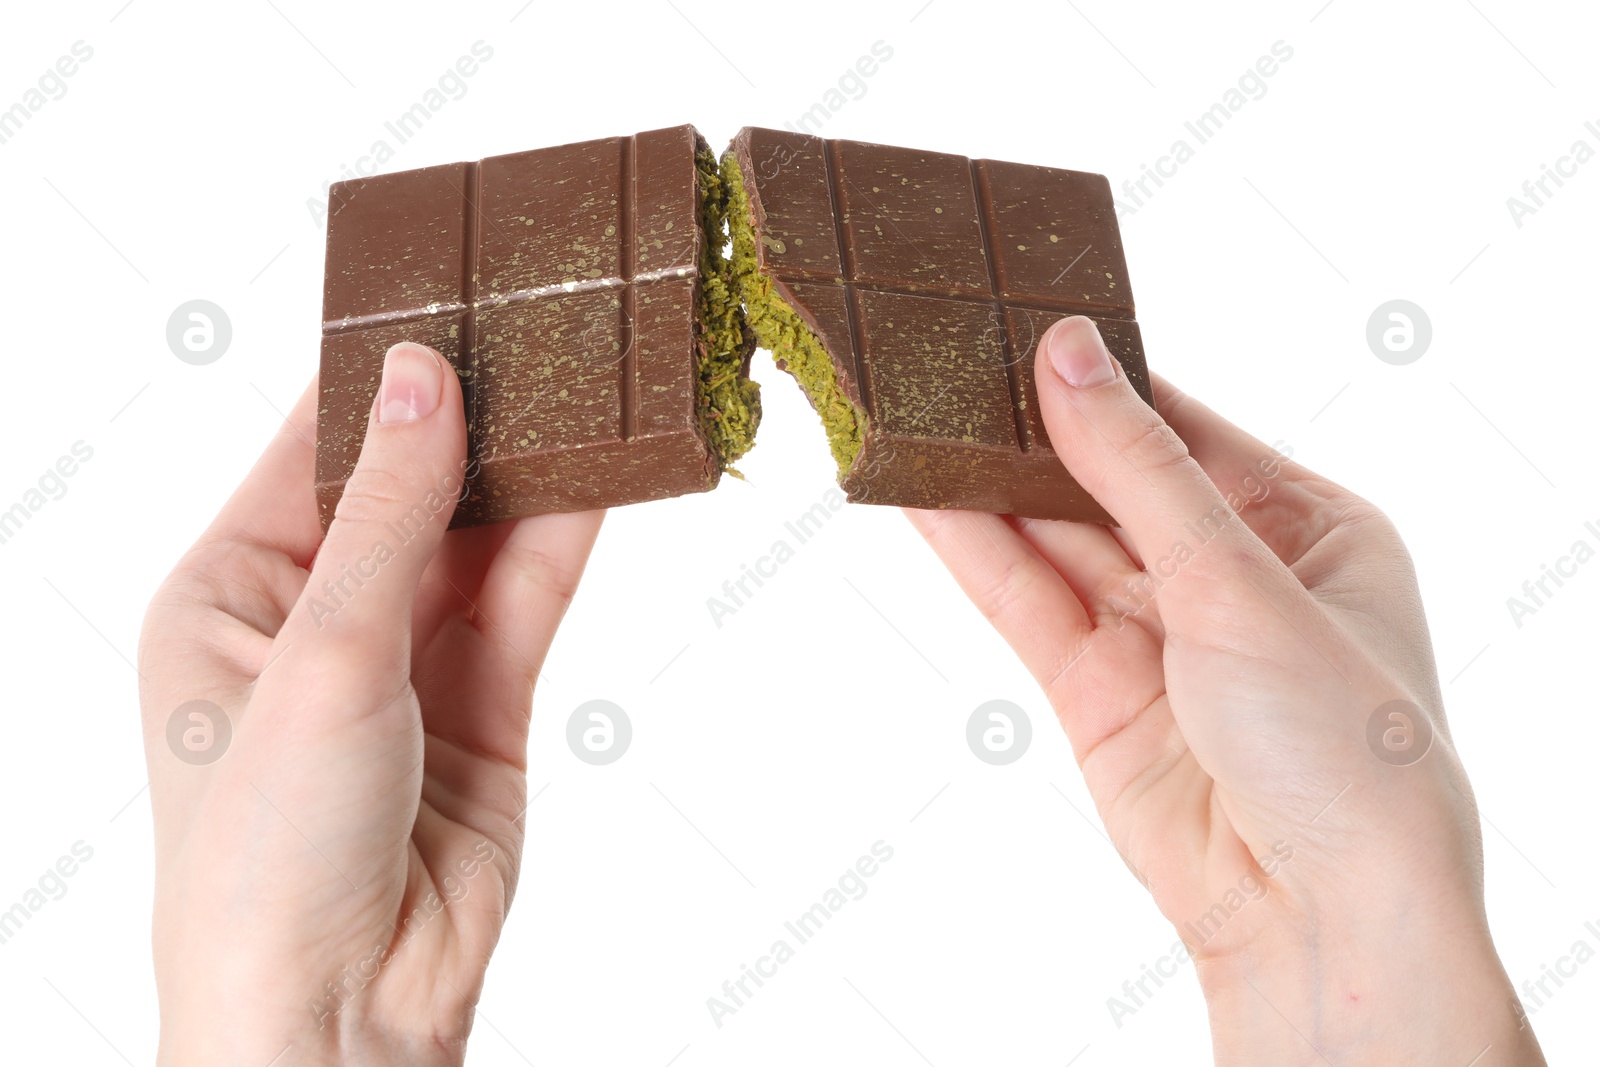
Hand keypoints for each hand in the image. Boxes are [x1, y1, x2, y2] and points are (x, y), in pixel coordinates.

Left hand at [139, 343, 602, 1065]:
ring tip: (589, 375)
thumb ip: (387, 516)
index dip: (377, 374)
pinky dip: (567, 537)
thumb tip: (419, 381)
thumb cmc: (264, 855)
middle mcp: (317, 618)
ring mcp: (407, 659)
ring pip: (480, 534)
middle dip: (471, 414)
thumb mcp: (322, 658)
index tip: (445, 292)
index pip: (308, 450)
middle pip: (406, 484)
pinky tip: (605, 472)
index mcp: (228, 594)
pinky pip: (529, 597)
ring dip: (530, 468)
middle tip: (540, 318)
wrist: (340, 1016)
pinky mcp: (486, 702)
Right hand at [906, 318, 1544, 1064]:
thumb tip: (1068, 354)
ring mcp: (1162, 638)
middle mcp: (1234, 578)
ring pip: (1059, 541)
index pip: (1189, 432)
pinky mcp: (1097, 694)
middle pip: (1113, 482)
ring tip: (915, 411)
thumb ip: (1137, 468)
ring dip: (992, 486)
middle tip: (951, 357)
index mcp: (1312, 530)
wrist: (1317, 917)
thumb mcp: (1241, 580)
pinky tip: (924, 498)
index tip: (1027, 323)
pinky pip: (1029, 605)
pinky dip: (977, 554)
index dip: (1108, 381)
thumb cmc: (1342, 746)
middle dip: (1037, 430)